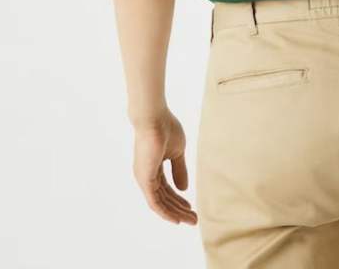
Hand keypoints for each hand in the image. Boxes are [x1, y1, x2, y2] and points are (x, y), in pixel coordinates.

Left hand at [132, 107, 197, 224]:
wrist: (154, 118)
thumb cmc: (165, 128)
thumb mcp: (177, 152)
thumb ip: (179, 170)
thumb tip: (184, 189)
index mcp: (154, 167)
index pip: (166, 188)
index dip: (179, 199)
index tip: (191, 206)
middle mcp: (147, 175)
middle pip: (164, 198)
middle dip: (179, 209)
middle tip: (194, 218)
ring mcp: (144, 178)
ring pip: (160, 203)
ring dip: (176, 213)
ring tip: (191, 220)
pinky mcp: (144, 180)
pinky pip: (155, 202)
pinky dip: (165, 212)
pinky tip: (176, 220)